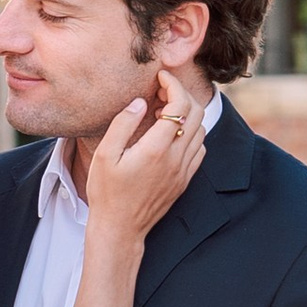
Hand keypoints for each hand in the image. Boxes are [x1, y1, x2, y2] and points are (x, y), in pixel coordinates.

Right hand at [84, 69, 206, 242]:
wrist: (120, 229)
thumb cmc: (106, 192)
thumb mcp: (105, 155)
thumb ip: (123, 124)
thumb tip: (140, 101)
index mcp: (156, 149)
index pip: (179, 104)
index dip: (172, 84)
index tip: (160, 77)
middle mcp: (176, 158)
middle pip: (197, 113)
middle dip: (182, 95)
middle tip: (161, 91)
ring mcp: (184, 170)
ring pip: (201, 129)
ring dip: (187, 114)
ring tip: (163, 112)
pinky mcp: (185, 180)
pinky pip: (199, 148)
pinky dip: (191, 133)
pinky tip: (171, 135)